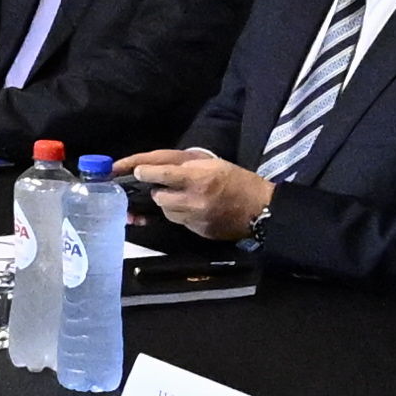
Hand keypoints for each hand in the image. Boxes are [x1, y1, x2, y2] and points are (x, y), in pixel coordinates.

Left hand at [120, 146, 269, 243]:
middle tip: (162, 184)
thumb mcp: (213, 163)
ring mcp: (196, 218)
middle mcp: (195, 200)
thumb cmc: (238, 180)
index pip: (163, 175)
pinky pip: (179, 222)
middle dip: (158, 190)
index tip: (136, 171)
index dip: (146, 172)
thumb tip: (158, 167)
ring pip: (167, 212)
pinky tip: (191, 208)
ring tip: (180, 195)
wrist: (260, 209)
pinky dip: (180, 214)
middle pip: (160, 198)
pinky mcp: (198, 231)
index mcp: (199, 178)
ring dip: (167, 204)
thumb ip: (186, 165)